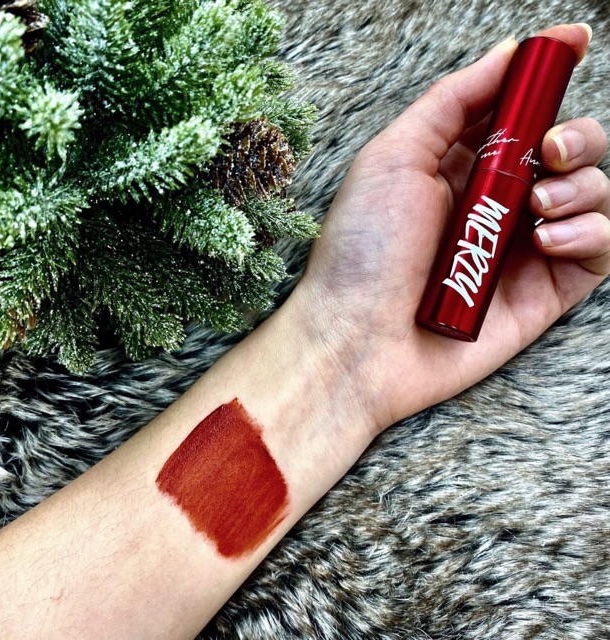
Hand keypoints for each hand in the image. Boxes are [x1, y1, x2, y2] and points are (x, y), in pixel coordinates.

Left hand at [288, 24, 608, 432]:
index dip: (549, 78)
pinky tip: (549, 238)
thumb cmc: (363, 250)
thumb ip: (453, 102)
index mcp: (456, 167)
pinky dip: (591, 232)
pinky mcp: (541, 293)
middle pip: (566, 150)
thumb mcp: (394, 158)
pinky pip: (599, 251)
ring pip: (592, 194)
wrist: (358, 339)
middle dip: (575, 135)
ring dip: (583, 184)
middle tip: (548, 149)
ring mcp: (520, 249)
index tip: (575, 43)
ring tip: (537, 204)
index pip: (519, 113)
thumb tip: (511, 53)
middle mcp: (494, 204)